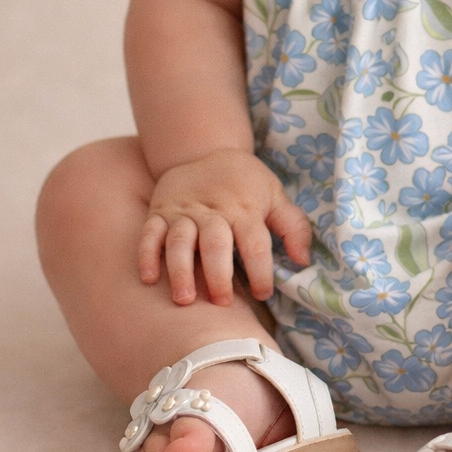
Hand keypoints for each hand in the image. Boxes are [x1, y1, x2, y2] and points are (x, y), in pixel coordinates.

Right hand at [138, 148, 310, 306]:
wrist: (205, 149)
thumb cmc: (245, 182)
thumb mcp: (275, 195)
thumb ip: (293, 226)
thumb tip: (304, 260)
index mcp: (244, 210)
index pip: (255, 244)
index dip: (261, 271)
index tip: (263, 293)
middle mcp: (213, 212)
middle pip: (215, 243)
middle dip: (218, 274)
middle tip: (222, 302)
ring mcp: (183, 212)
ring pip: (180, 241)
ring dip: (181, 270)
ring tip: (185, 299)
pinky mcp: (159, 212)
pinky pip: (149, 233)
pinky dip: (147, 255)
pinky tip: (149, 278)